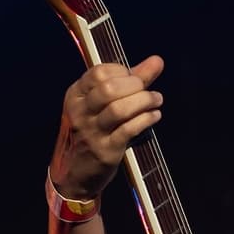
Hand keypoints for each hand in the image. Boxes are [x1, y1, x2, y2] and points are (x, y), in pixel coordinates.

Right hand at [49, 55, 164, 199]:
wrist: (76, 173)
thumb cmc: (92, 133)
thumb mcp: (101, 105)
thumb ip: (129, 81)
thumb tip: (157, 60)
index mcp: (76, 95)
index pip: (98, 72)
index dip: (122, 72)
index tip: (134, 79)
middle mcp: (80, 112)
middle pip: (109, 89)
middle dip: (135, 86)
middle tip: (148, 92)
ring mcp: (92, 132)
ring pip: (119, 109)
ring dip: (144, 102)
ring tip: (156, 101)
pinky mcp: (106, 151)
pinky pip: (128, 130)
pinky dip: (145, 120)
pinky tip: (154, 116)